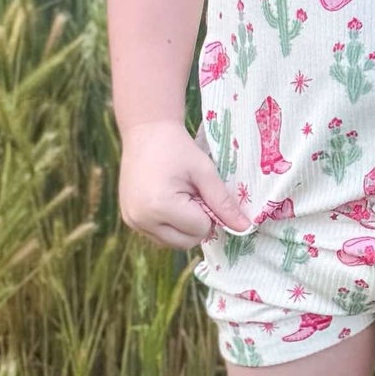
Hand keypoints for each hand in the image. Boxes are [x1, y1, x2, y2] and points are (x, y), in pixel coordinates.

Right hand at [118, 120, 253, 248]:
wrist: (146, 132)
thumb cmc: (178, 148)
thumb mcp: (205, 172)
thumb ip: (224, 203)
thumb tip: (246, 228)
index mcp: (160, 206)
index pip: (200, 230)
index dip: (208, 212)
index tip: (200, 190)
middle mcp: (141, 219)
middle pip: (186, 242)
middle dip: (196, 224)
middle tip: (192, 195)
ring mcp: (132, 221)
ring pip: (172, 243)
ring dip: (182, 227)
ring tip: (179, 198)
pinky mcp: (128, 220)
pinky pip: (158, 236)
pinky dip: (169, 225)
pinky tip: (166, 202)